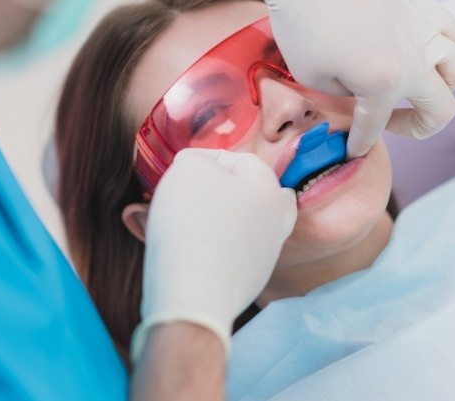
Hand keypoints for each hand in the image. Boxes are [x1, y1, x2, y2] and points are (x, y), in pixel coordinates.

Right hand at [131, 148, 296, 359]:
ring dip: (218, 216)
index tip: (178, 169)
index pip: (238, 159)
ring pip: (244, 223)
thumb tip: (198, 167)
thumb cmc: (192, 223)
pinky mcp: (249, 281)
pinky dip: (215, 244)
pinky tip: (192, 246)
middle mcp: (276, 221)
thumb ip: (196, 159)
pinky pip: (232, 252)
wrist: (193, 295)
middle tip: (193, 191)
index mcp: (269, 188)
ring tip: (186, 218)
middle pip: (251, 193)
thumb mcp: (189, 169)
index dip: (204, 158)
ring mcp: (265, 254)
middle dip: (222, 188)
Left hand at [205, 0, 454, 157]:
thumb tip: (358, 93)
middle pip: (441, 109)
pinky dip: (444, 54)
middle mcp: (418, 59)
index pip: (376, 126)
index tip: (352, 150)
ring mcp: (427, 27)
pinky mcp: (424, 3)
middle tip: (389, 124)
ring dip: (440, 91)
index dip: (361, 143)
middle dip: (416, 128)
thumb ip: (344, 95)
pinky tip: (421, 54)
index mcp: (386, 83)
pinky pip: (452, 36)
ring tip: (412, 91)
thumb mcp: (312, 76)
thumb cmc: (302, 22)